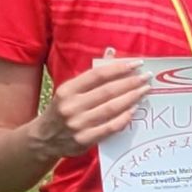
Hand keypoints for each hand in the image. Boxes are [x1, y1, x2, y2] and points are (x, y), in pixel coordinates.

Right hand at [31, 59, 148, 156]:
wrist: (44, 139)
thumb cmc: (62, 109)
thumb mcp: (70, 90)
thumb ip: (91, 74)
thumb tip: (111, 52)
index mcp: (67, 90)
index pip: (98, 75)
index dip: (119, 68)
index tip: (137, 64)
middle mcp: (71, 106)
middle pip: (108, 91)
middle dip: (131, 82)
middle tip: (147, 77)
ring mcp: (78, 124)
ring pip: (111, 108)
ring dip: (132, 98)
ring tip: (145, 90)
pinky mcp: (84, 140)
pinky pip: (110, 127)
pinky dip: (124, 118)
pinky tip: (134, 110)